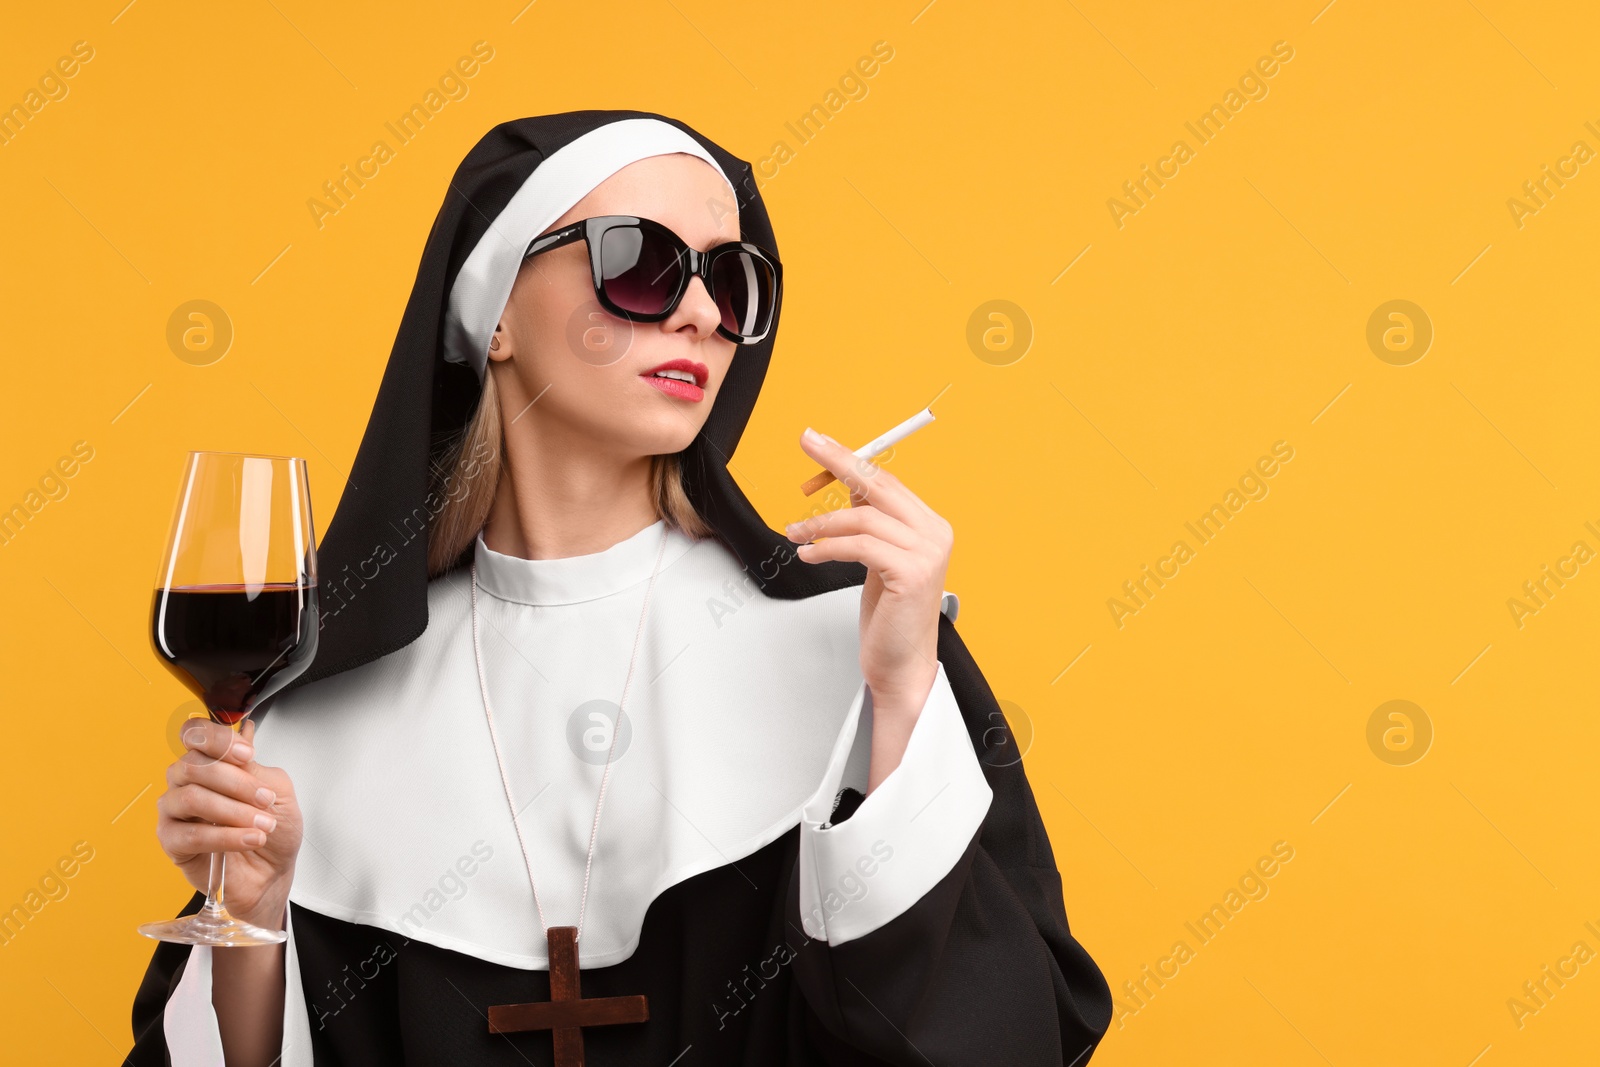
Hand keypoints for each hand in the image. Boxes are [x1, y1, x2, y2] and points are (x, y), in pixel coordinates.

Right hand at [156, 718, 301, 928]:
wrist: (272, 871)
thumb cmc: (273, 828)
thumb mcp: (278, 790)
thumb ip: (256, 768)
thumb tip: (241, 742)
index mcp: (210, 761)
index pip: (194, 733)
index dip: (217, 739)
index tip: (247, 753)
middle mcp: (187, 782)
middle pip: (193, 765)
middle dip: (236, 782)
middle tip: (266, 799)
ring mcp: (175, 811)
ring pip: (191, 798)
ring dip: (234, 811)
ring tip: (263, 825)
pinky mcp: (172, 841)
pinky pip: (191, 835)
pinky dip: (225, 836)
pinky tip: (249, 839)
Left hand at [786, 427, 950, 719]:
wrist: (901, 665)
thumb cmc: (888, 615)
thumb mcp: (877, 558)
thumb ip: (869, 520)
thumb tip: (844, 479)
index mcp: (929, 525)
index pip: (886, 480)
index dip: (848, 460)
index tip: (817, 442)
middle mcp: (934, 533)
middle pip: (879, 485)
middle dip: (838, 461)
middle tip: (806, 443)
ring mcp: (927, 553)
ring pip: (863, 517)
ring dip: (820, 522)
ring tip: (794, 533)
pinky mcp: (911, 574)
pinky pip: (860, 546)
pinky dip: (828, 547)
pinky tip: (808, 555)